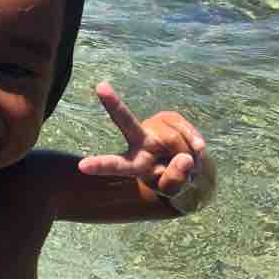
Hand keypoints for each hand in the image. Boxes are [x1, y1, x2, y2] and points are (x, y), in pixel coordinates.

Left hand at [77, 82, 206, 198]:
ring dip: (189, 156)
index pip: (116, 165)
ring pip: (176, 141)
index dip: (101, 166)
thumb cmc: (172, 180)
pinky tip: (193, 149)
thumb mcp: (173, 191)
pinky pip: (189, 133)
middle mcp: (139, 141)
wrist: (188, 166)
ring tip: (187, 163)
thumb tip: (184, 158)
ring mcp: (155, 127)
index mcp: (133, 163)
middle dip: (113, 104)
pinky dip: (196, 144)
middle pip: (126, 122)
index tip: (82, 166)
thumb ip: (175, 180)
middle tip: (100, 87)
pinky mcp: (169, 118)